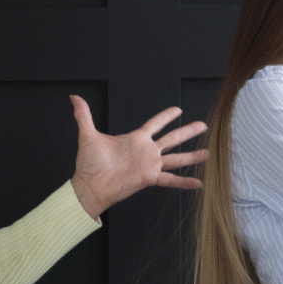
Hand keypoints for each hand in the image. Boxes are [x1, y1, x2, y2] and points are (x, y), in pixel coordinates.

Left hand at [68, 95, 208, 218]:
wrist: (89, 185)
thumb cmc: (88, 164)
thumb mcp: (87, 135)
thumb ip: (84, 115)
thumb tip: (74, 98)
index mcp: (135, 139)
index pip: (155, 124)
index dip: (166, 116)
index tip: (178, 110)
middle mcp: (145, 151)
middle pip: (172, 138)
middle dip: (188, 132)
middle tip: (204, 125)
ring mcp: (149, 165)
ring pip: (176, 158)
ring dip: (192, 156)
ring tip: (208, 153)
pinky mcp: (149, 178)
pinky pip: (170, 179)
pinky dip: (184, 182)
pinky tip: (198, 183)